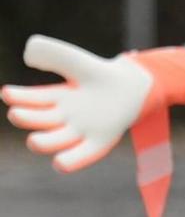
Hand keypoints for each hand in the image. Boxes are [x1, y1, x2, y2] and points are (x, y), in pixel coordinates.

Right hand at [2, 37, 184, 171]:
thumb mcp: (79, 62)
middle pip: (41, 121)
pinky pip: (85, 154)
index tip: (6, 93)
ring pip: (57, 140)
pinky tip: (60, 164)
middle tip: (16, 114)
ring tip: (33, 141)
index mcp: (59, 97)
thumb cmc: (106, 75)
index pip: (33, 99)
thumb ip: (56, 54)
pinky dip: (73, 160)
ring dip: (44, 143)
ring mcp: (83, 130)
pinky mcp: (101, 140)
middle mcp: (67, 116)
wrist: (139, 85)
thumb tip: (30, 52)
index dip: (19, 98)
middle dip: (27, 119)